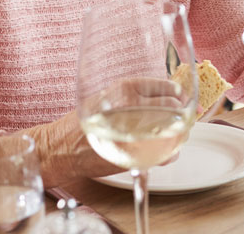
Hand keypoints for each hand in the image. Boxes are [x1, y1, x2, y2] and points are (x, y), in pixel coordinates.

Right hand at [27, 77, 182, 186]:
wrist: (62, 147)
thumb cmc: (85, 121)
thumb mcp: (110, 96)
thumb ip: (136, 95)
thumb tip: (170, 96)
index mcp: (126, 88)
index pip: (168, 88)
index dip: (178, 95)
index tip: (181, 100)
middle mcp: (131, 106)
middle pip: (174, 109)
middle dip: (180, 115)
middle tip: (179, 119)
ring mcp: (134, 131)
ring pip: (174, 131)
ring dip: (177, 134)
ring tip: (169, 135)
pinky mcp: (134, 155)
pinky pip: (167, 155)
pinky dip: (169, 154)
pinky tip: (160, 151)